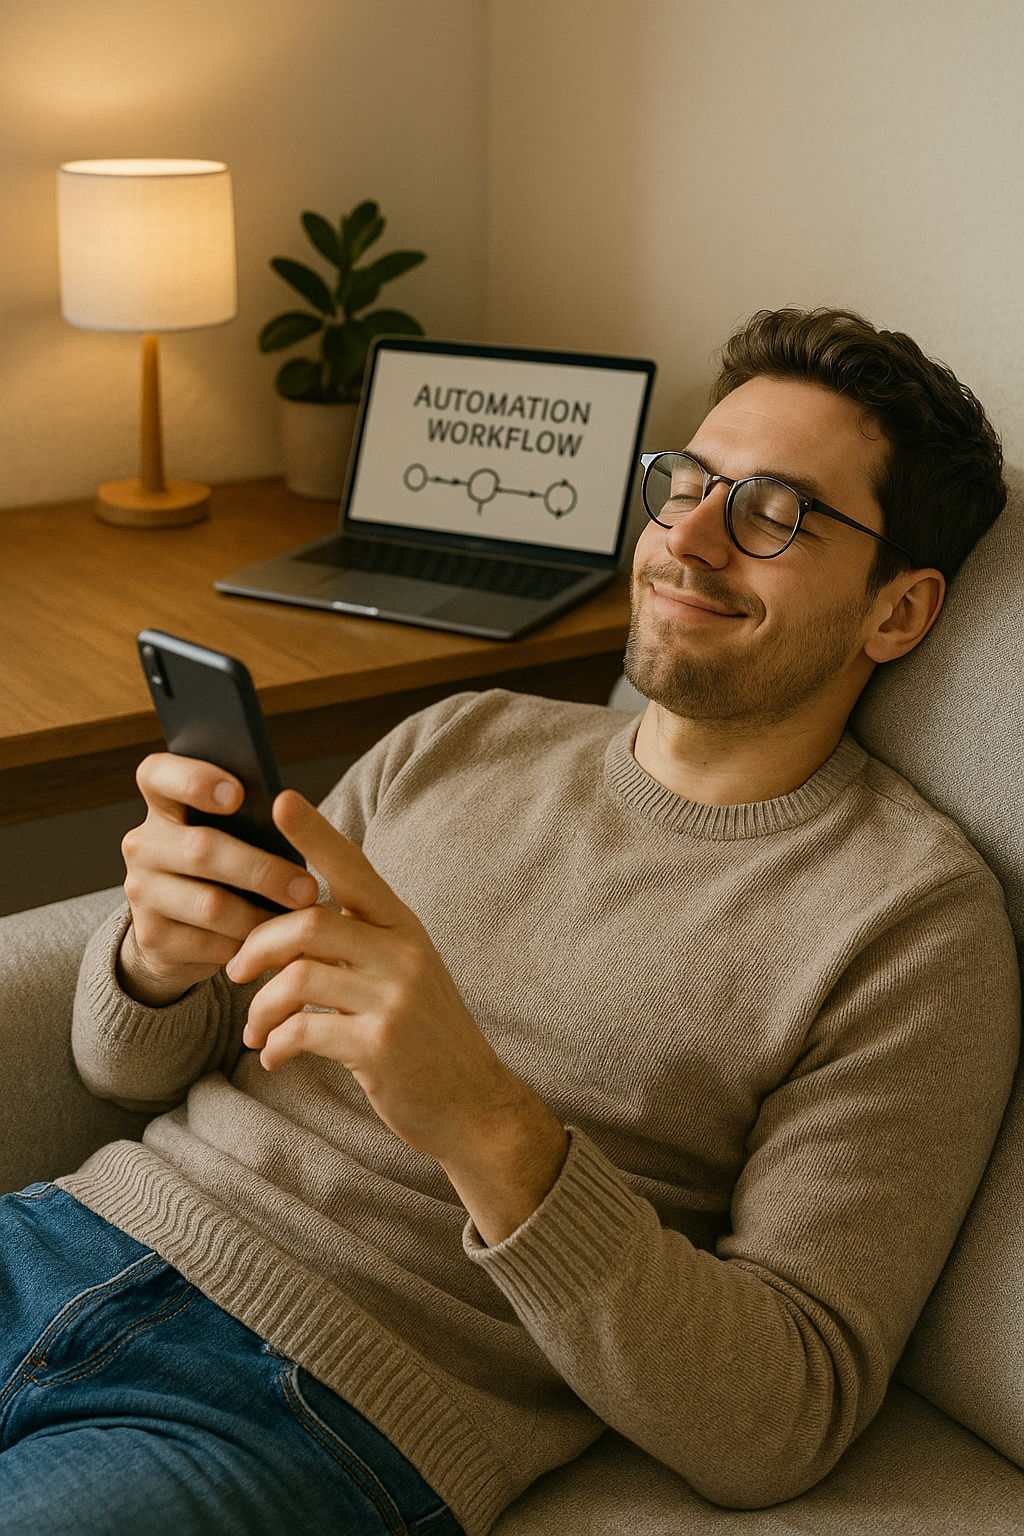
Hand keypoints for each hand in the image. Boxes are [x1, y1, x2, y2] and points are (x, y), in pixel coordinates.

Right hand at [119, 754, 318, 1006]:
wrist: (184, 928)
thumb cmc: (229, 861)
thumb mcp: (234, 833)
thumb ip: (250, 817)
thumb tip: (293, 817)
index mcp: (162, 803)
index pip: (158, 775)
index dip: (194, 779)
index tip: (238, 794)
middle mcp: (143, 844)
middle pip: (201, 849)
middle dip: (262, 870)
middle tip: (307, 888)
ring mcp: (142, 891)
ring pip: (210, 904)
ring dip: (262, 916)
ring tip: (301, 919)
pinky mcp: (152, 937)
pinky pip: (209, 944)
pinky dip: (248, 946)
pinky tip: (274, 944)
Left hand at [229, 791, 568, 1243]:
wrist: (474, 1104)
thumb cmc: (425, 1036)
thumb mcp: (403, 975)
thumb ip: (359, 944)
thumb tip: (290, 922)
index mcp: (404, 928)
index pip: (355, 868)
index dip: (316, 834)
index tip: (282, 800)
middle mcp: (403, 954)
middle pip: (307, 924)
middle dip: (256, 946)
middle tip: (235, 972)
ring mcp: (394, 999)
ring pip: (298, 979)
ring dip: (260, 1007)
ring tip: (254, 1029)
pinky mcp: (380, 1046)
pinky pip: (303, 1031)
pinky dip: (276, 1044)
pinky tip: (274, 1056)